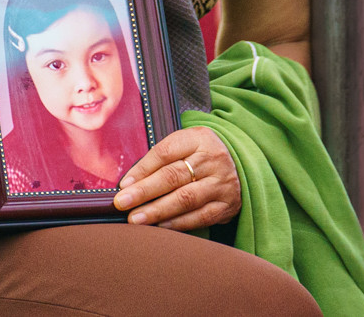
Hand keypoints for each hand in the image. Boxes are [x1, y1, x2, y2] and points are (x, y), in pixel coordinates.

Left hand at [115, 126, 240, 229]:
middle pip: (173, 176)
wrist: (240, 166)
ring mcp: (222, 183)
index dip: (142, 169)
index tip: (124, 185)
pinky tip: (160, 226)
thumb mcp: (186, 144)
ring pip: (185, 198)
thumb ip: (161, 158)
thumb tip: (130, 182)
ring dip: (157, 211)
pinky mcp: (227, 205)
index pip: (165, 152)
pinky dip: (177, 223)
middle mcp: (213, 159)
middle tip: (122, 203)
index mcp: (199, 138)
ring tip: (136, 219)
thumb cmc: (202, 156)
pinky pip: (199, 217)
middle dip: (144, 191)